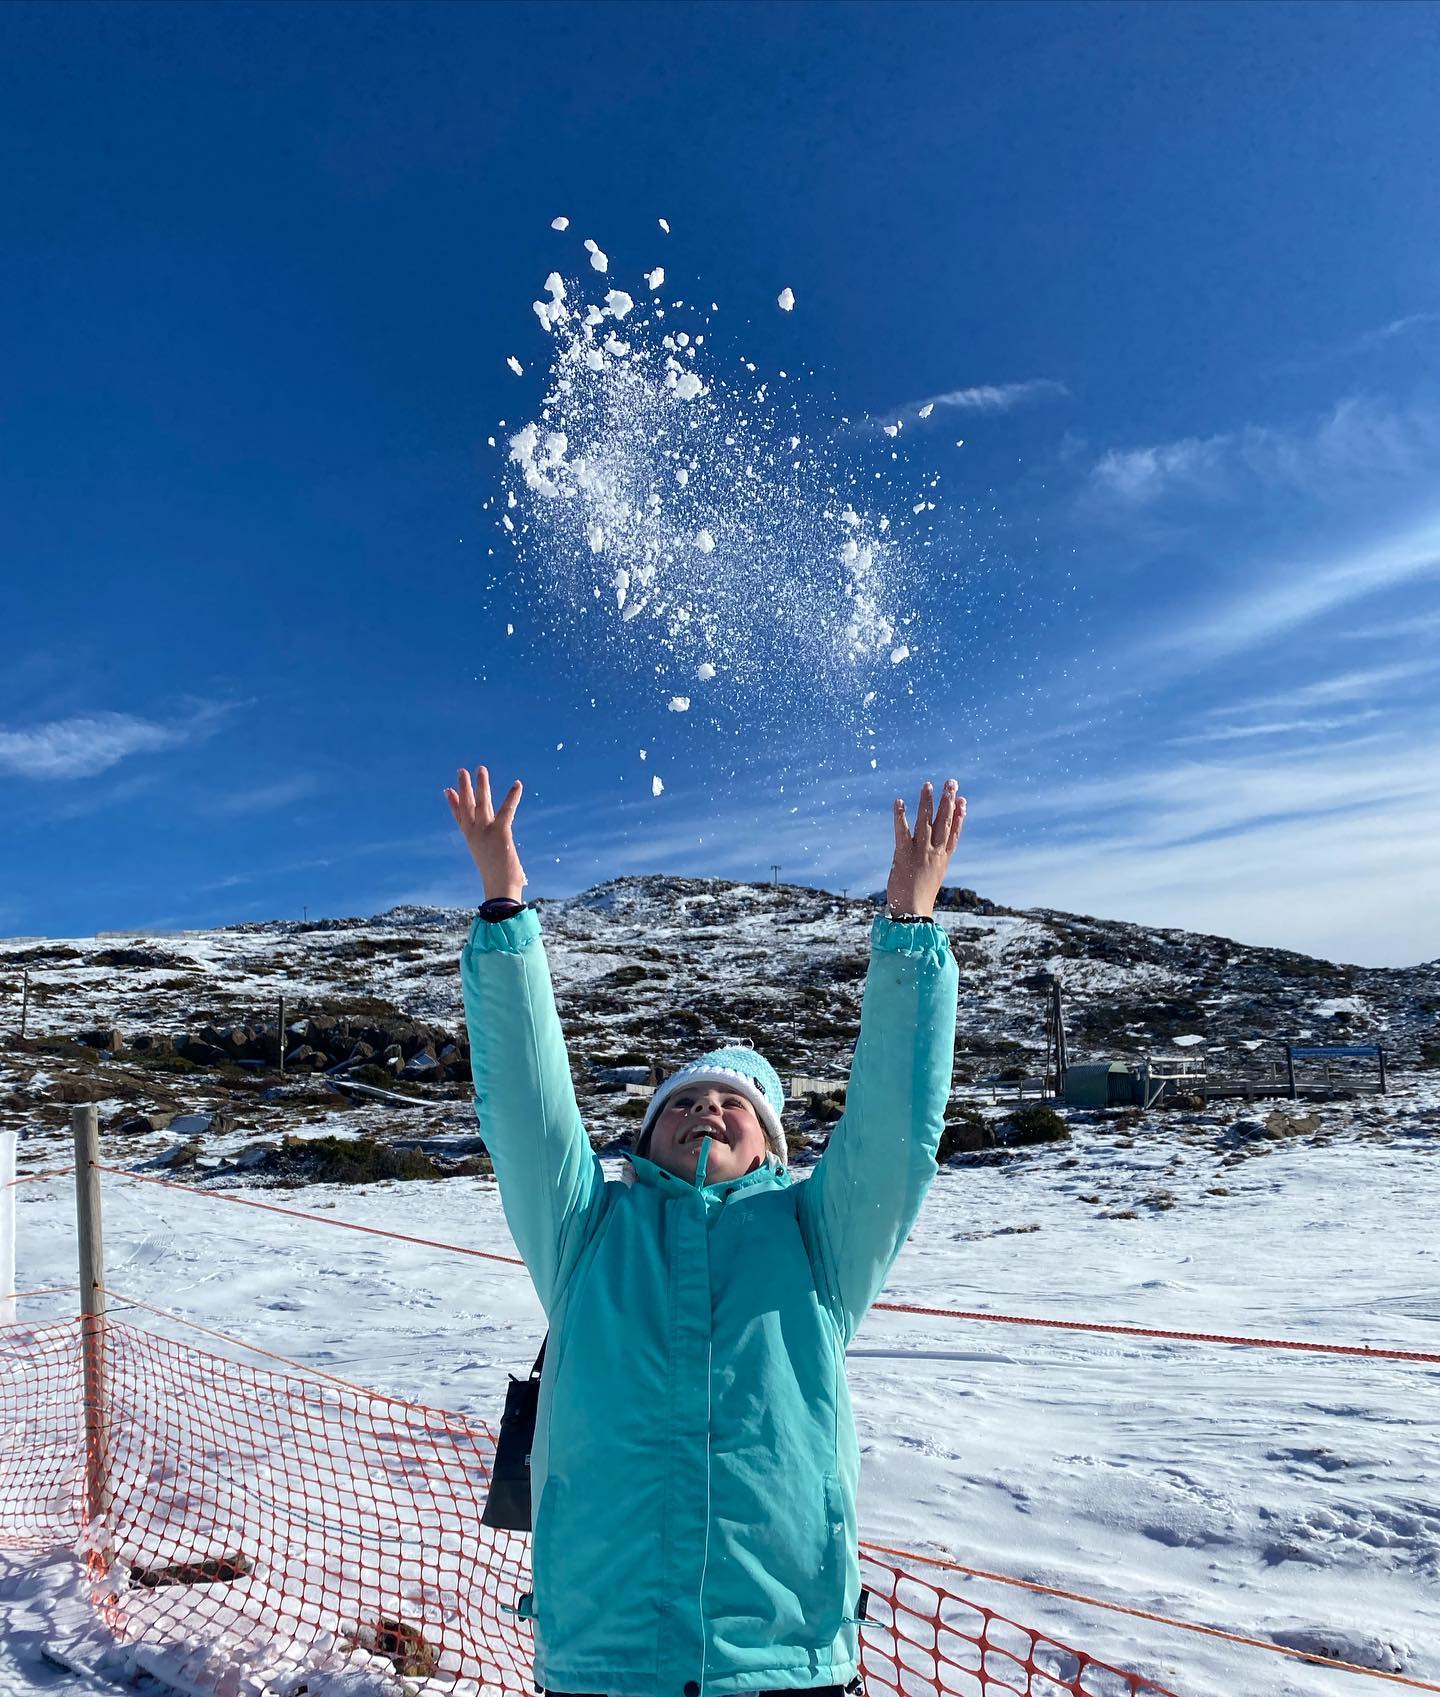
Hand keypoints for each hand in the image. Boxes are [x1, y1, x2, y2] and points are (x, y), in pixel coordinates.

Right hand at [443, 765, 526, 900]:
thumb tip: (499, 859)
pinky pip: (506, 809)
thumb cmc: (498, 883)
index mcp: (472, 841)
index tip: (448, 790)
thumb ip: (492, 857)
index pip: (460, 818)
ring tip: (480, 768)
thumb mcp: (491, 865)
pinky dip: (512, 796)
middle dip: (464, 787)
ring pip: (481, 802)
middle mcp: (474, 834)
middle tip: (461, 771)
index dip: (454, 804)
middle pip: (467, 805)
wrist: (499, 889)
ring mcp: (485, 832)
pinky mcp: (500, 832)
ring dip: (481, 785)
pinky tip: (517, 784)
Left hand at [886, 779, 965, 917]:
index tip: (962, 800)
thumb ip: (935, 863)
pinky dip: (900, 817)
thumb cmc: (919, 898)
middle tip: (951, 782)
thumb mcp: (932, 878)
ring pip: (925, 822)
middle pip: (944, 822)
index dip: (959, 816)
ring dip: (927, 802)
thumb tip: (936, 854)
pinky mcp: (903, 855)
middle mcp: (935, 853)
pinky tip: (899, 802)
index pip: (954, 833)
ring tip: (927, 785)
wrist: (913, 913)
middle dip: (948, 801)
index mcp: (943, 859)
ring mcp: (921, 853)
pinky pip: (902, 832)